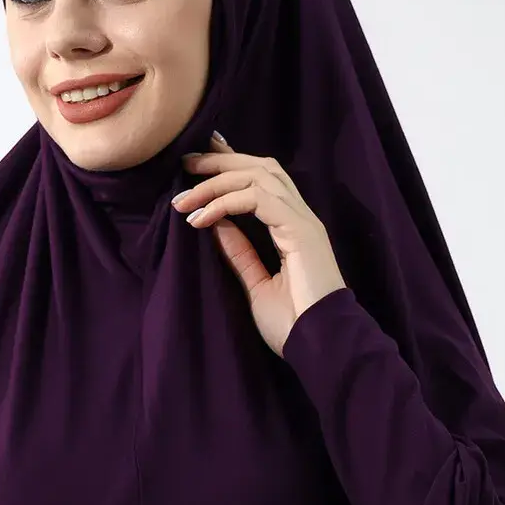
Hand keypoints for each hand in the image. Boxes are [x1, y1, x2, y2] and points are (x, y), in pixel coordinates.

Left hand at [172, 130, 348, 356]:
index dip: (231, 165)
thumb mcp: (256, 285)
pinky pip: (257, 200)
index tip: (197, 163)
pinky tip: (200, 218)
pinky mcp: (300, 230)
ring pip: (257, 177)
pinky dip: (225, 203)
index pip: (261, 180)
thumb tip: (215, 225)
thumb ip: (239, 253)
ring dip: (216, 181)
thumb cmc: (293, 324)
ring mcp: (302, 221)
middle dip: (220, 161)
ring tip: (184, 197)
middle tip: (185, 161)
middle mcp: (300, 216)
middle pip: (260, 167)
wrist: (320, 344)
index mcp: (292, 227)